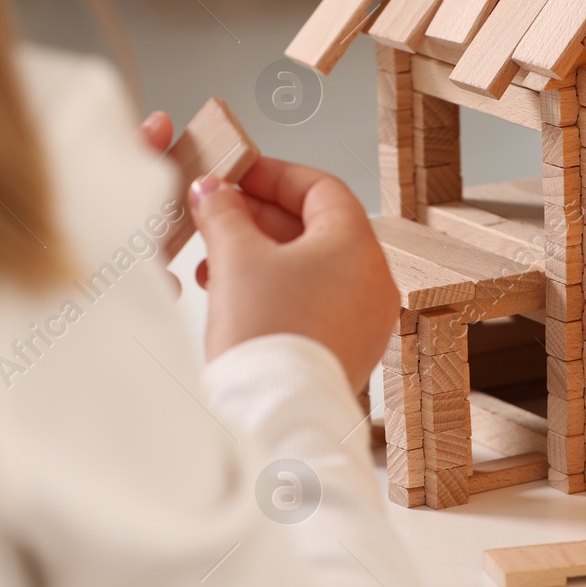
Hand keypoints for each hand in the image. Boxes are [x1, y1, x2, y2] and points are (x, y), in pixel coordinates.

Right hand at [189, 157, 399, 389]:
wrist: (275, 412)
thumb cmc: (268, 335)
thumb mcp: (236, 257)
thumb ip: (223, 213)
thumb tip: (213, 191)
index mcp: (358, 247)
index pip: (321, 188)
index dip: (275, 176)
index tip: (239, 174)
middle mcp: (372, 280)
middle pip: (317, 228)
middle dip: (260, 218)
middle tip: (220, 212)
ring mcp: (365, 318)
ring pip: (312, 268)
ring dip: (262, 256)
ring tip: (215, 260)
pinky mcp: (349, 348)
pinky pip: (316, 302)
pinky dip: (278, 289)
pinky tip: (235, 295)